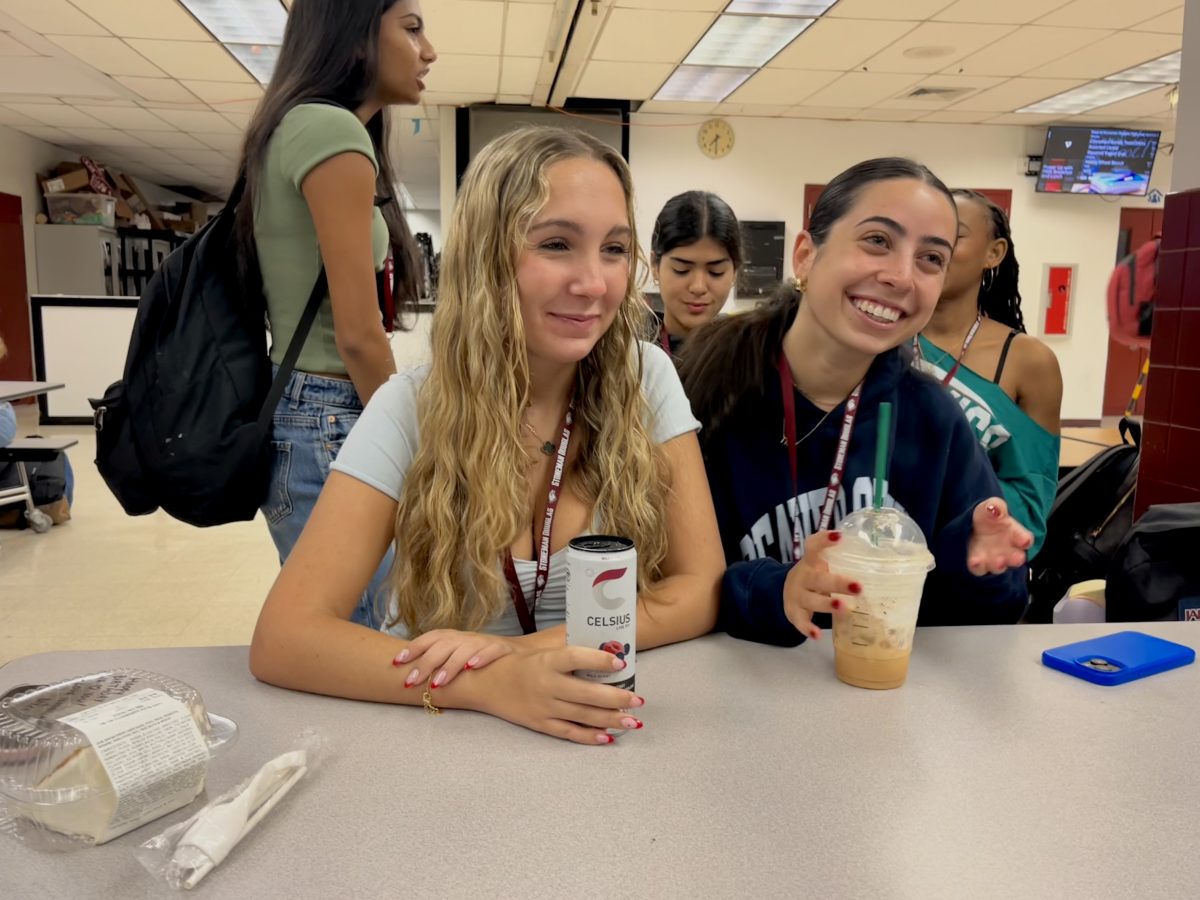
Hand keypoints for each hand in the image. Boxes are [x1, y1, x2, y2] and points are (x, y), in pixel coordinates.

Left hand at [392, 629, 520, 689]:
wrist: (516, 653)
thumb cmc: (479, 659)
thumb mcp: (457, 657)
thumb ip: (438, 662)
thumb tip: (408, 675)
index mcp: (453, 638)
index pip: (430, 638)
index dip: (413, 648)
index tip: (395, 662)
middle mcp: (466, 638)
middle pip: (442, 646)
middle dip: (425, 663)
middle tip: (410, 682)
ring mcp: (484, 642)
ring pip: (464, 649)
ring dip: (450, 665)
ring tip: (437, 683)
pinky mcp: (502, 649)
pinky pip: (491, 650)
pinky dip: (481, 657)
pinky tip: (472, 667)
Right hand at [475, 647, 644, 744]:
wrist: (484, 684)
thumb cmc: (518, 663)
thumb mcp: (540, 650)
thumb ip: (568, 652)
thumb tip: (606, 649)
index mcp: (546, 661)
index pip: (575, 657)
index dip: (598, 659)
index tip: (621, 662)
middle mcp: (545, 685)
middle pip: (585, 693)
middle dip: (616, 698)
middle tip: (638, 700)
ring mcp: (543, 707)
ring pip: (582, 716)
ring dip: (610, 719)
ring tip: (632, 721)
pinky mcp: (540, 724)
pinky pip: (569, 733)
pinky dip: (589, 736)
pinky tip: (608, 737)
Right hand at [782, 531, 858, 640]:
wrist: (786, 591)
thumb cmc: (816, 576)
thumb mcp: (823, 566)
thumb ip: (845, 564)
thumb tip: (886, 567)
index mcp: (811, 561)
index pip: (813, 546)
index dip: (824, 540)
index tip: (839, 537)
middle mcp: (803, 576)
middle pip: (817, 578)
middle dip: (837, 582)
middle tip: (858, 587)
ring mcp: (796, 595)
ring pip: (810, 599)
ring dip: (826, 604)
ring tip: (843, 608)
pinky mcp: (794, 613)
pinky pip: (800, 621)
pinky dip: (807, 628)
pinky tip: (816, 635)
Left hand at [967, 498, 1032, 575]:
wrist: (973, 526)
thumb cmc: (988, 518)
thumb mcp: (990, 507)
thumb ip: (995, 506)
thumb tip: (994, 508)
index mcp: (1016, 535)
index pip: (1025, 539)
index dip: (1025, 540)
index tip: (1024, 540)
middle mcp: (1008, 550)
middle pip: (1016, 557)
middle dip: (1016, 558)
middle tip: (1016, 558)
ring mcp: (994, 559)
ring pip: (999, 566)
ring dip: (999, 565)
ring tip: (998, 562)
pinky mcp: (979, 564)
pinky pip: (979, 568)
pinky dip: (978, 565)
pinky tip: (975, 561)